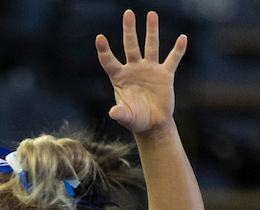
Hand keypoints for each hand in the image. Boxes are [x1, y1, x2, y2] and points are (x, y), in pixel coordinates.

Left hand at [96, 10, 185, 137]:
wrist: (153, 124)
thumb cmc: (136, 121)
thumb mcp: (127, 118)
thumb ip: (121, 114)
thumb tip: (113, 112)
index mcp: (120, 78)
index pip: (109, 62)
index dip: (104, 50)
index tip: (100, 37)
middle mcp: (134, 70)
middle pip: (130, 46)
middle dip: (129, 30)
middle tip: (128, 13)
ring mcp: (150, 70)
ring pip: (151, 46)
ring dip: (152, 31)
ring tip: (151, 14)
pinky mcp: (165, 74)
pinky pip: (173, 59)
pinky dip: (178, 50)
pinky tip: (182, 39)